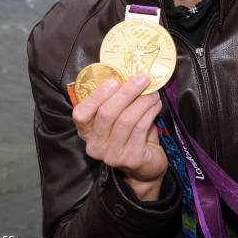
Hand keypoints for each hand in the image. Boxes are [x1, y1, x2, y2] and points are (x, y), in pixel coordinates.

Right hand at [72, 74, 167, 199]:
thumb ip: (117, 99)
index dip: (96, 96)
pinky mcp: (131, 159)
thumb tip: (129, 72)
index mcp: (86, 131)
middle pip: (107, 114)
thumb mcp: (119, 116)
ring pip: (126, 120)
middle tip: (143, 78)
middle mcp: (95, 145)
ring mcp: (112, 155)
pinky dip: (150, 112)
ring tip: (153, 92)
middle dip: (127, 92)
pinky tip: (156, 104)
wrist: (145, 164)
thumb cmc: (130, 133)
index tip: (114, 80)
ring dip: (143, 101)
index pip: (81, 114)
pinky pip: (141, 129)